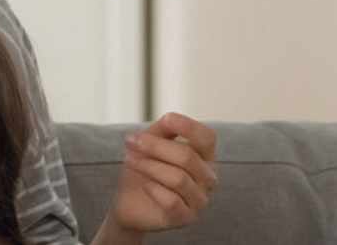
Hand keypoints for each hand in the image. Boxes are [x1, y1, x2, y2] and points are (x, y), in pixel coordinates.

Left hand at [108, 112, 216, 233]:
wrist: (129, 202)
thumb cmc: (143, 169)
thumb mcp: (149, 143)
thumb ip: (162, 129)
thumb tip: (170, 118)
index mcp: (203, 156)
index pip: (207, 138)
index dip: (189, 126)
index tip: (167, 119)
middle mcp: (207, 178)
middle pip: (187, 155)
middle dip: (155, 146)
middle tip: (131, 142)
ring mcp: (199, 200)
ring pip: (178, 178)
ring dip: (149, 166)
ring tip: (131, 161)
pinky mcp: (185, 217)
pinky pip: (172, 200)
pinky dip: (153, 188)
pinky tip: (143, 183)